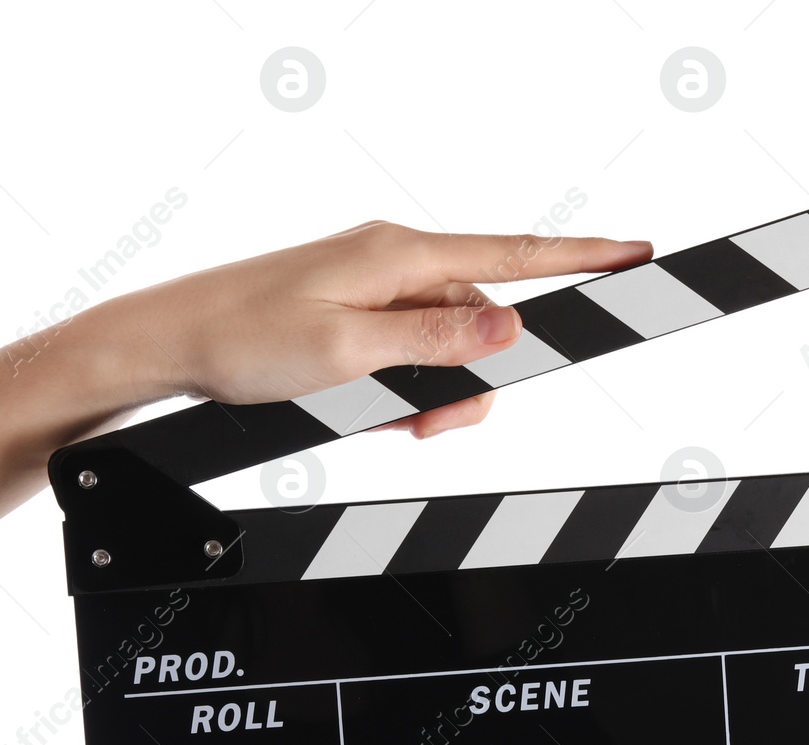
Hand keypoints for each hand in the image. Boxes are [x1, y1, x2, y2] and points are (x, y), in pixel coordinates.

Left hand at [108, 221, 652, 437]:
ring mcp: (375, 287)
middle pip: (482, 323)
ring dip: (430, 396)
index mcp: (401, 254)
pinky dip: (399, 391)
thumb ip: (435, 344)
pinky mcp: (356, 313)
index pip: (516, 255)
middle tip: (428, 427)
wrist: (170, 345)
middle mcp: (395, 261)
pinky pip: (408, 355)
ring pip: (447, 348)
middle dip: (470, 383)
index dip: (585, 257)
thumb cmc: (243, 341)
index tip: (638, 257)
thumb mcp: (348, 355)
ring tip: (383, 422)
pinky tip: (362, 410)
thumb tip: (510, 328)